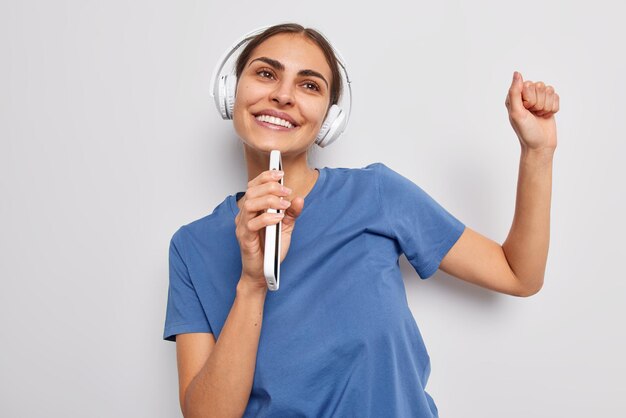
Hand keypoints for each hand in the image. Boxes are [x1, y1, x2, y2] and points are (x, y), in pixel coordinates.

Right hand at [234, 170, 304, 291]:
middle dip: (270, 186)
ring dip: (269, 200)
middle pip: (252, 191)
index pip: (254, 185)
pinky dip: (267, 218)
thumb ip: (292, 213)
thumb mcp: (286, 228)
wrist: (263, 272)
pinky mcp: (244, 238)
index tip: (280, 172)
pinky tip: (278, 218)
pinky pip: (252, 224)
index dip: (266, 176)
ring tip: (284, 204)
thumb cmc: (271, 249)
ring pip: (250, 204)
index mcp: (253, 209)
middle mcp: (245, 214)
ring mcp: (243, 226)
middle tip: (287, 190)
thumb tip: (299, 198)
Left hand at [505, 71, 559, 152]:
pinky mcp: (549, 103)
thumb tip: (517, 73)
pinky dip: (553, 108)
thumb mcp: (517, 112)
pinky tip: (546, 116)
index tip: (527, 109)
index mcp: (514, 97)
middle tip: (534, 114)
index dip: (530, 98)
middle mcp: (525, 96)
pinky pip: (556, 96)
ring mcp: (538, 99)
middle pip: (540, 86)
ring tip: (539, 116)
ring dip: (546, 106)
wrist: (540, 145)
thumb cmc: (526, 131)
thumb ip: (515, 92)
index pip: (528, 84)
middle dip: (539, 103)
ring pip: (549, 90)